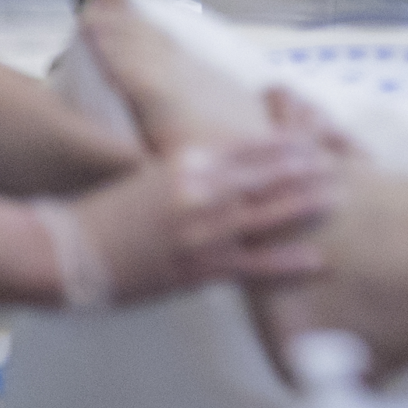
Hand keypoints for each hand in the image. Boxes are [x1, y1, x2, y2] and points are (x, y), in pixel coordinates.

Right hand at [61, 126, 336, 305]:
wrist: (69, 250)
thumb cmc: (110, 212)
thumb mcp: (154, 173)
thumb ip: (194, 167)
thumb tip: (230, 160)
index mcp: (188, 163)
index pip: (248, 147)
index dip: (285, 144)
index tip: (312, 140)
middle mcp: (200, 191)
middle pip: (265, 176)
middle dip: (305, 169)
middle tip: (339, 163)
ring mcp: (202, 231)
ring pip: (265, 214)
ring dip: (304, 205)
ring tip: (338, 197)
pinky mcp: (197, 267)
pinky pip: (252, 265)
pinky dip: (285, 262)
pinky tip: (314, 259)